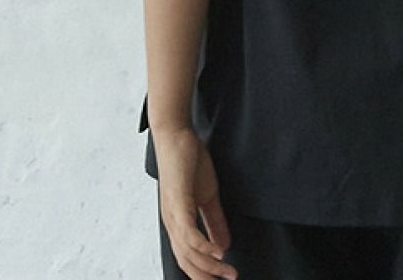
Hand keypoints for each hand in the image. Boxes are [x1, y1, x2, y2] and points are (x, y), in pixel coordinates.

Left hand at [155, 125, 238, 279]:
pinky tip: (219, 253)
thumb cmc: (188, 161)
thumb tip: (224, 244)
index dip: (204, 273)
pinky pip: (190, 234)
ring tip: (230, 273)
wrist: (176, 135)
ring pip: (189, 253)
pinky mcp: (178, 204)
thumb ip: (214, 220)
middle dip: (207, 277)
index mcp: (178, 222)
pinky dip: (205, 247)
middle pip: (187, 262)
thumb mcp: (207, 194)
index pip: (188, 258)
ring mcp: (173, 214)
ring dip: (211, 267)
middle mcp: (172, 223)